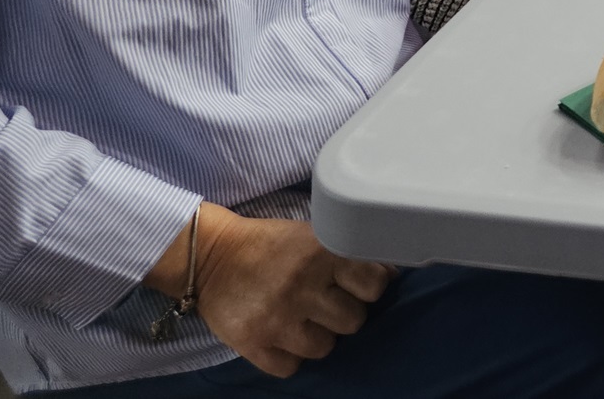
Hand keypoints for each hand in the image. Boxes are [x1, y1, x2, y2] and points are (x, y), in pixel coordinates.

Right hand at [164, 208, 391, 377]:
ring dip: (318, 337)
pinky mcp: (253, 343)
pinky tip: (282, 337)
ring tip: (302, 321)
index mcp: (322, 252)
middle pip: (353, 321)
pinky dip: (289, 357)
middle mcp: (303, 285)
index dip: (369, 288)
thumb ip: (349, 255)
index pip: (374, 284)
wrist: (211, 257)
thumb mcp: (314, 236)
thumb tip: (392, 275)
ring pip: (325, 348)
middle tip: (325, 303)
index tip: (354, 285)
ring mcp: (278, 318)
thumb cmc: (270, 245)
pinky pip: (291, 368)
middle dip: (343, 314)